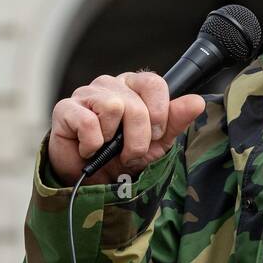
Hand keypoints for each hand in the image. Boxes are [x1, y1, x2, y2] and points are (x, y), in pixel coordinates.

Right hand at [47, 72, 204, 184]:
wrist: (90, 179)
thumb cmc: (122, 155)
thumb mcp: (157, 142)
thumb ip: (176, 121)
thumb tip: (197, 102)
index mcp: (134, 87)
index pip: (154, 83)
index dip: (159, 113)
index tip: (156, 135)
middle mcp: (111, 84)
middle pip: (136, 104)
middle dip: (138, 137)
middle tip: (129, 152)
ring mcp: (86, 94)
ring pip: (114, 107)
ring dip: (114, 140)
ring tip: (107, 148)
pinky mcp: (65, 108)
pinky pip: (88, 122)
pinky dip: (93, 144)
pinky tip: (89, 148)